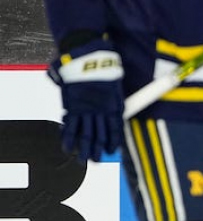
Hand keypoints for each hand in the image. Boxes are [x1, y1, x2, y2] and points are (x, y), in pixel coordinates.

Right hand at [47, 40, 123, 161]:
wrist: (88, 59)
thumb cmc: (105, 69)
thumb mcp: (116, 85)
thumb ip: (115, 101)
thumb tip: (117, 113)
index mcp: (114, 104)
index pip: (115, 127)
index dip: (114, 140)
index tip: (113, 150)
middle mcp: (101, 110)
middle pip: (100, 134)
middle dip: (98, 149)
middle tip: (97, 161)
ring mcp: (86, 109)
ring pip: (85, 133)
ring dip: (84, 148)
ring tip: (83, 160)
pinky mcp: (73, 106)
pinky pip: (71, 124)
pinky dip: (68, 137)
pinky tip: (68, 148)